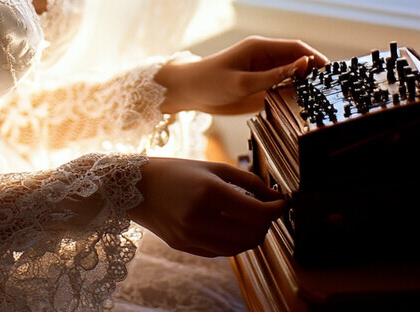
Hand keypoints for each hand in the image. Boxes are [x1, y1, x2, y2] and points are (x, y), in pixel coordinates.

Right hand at [130, 157, 285, 256]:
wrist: (136, 186)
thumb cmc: (177, 171)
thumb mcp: (212, 167)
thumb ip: (247, 181)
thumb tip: (275, 197)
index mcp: (209, 192)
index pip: (257, 211)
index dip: (276, 209)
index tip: (283, 202)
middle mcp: (200, 217)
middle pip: (252, 234)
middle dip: (266, 223)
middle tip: (266, 208)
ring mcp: (191, 236)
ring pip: (239, 248)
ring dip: (251, 235)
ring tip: (249, 217)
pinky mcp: (185, 246)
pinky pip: (221, 252)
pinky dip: (233, 242)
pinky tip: (229, 226)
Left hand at [156, 35, 327, 114]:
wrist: (188, 92)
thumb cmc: (209, 82)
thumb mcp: (241, 82)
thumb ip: (272, 76)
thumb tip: (303, 65)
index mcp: (260, 48)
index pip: (296, 48)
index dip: (316, 57)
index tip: (334, 72)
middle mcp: (265, 58)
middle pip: (298, 62)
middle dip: (316, 72)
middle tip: (335, 89)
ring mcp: (263, 72)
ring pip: (293, 77)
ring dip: (307, 85)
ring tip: (326, 100)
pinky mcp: (260, 86)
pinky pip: (283, 89)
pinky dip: (295, 95)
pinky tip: (305, 107)